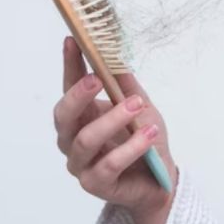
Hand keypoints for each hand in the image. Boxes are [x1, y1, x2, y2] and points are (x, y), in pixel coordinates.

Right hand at [53, 36, 177, 223]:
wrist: (159, 179)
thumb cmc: (144, 139)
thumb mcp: (141, 106)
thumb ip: (126, 85)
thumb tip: (116, 55)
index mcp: (81, 116)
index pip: (69, 87)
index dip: (70, 64)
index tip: (73, 40)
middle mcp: (73, 139)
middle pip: (64, 115)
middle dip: (78, 94)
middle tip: (98, 78)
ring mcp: (81, 163)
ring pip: (86, 139)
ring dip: (113, 119)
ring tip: (136, 105)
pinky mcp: (96, 184)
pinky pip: (109, 165)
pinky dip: (130, 147)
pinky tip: (149, 134)